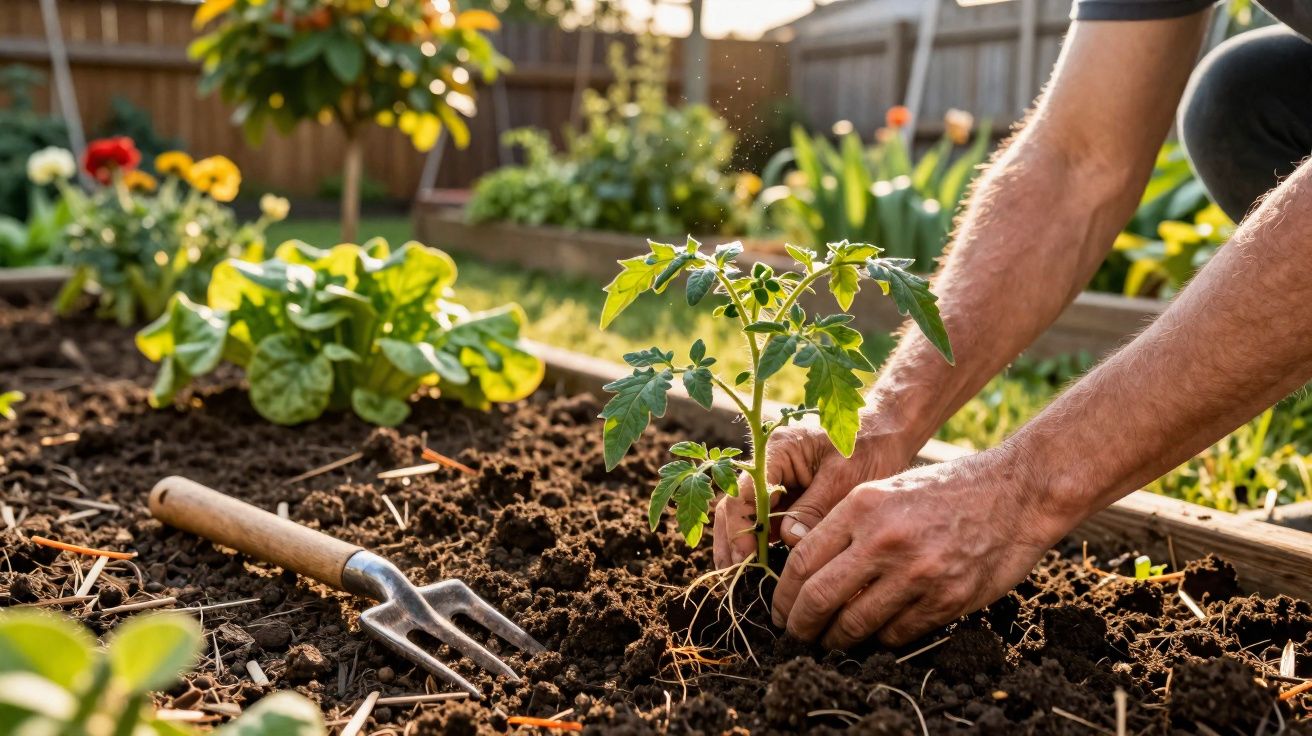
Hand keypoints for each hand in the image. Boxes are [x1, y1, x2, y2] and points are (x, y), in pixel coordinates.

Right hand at [711, 412, 916, 568]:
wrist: (888, 433)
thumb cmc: (868, 448)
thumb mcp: (845, 479)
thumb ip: (815, 509)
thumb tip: (789, 541)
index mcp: (778, 450)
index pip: (745, 492)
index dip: (741, 528)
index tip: (746, 559)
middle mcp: (769, 464)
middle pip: (735, 506)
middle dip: (732, 542)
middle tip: (734, 577)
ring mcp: (775, 482)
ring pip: (745, 517)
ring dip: (741, 546)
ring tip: (741, 580)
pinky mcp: (787, 497)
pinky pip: (766, 523)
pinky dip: (761, 546)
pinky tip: (763, 572)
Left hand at [770, 447, 1065, 648]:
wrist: (1016, 492)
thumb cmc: (946, 489)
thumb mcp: (886, 490)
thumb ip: (846, 525)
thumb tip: (803, 567)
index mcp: (862, 506)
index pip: (801, 562)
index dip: (783, 596)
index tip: (781, 611)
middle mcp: (884, 539)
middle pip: (819, 599)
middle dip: (800, 626)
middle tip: (795, 635)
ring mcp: (917, 573)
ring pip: (854, 624)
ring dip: (836, 639)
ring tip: (830, 640)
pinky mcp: (946, 599)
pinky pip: (895, 634)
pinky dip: (879, 639)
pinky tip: (875, 633)